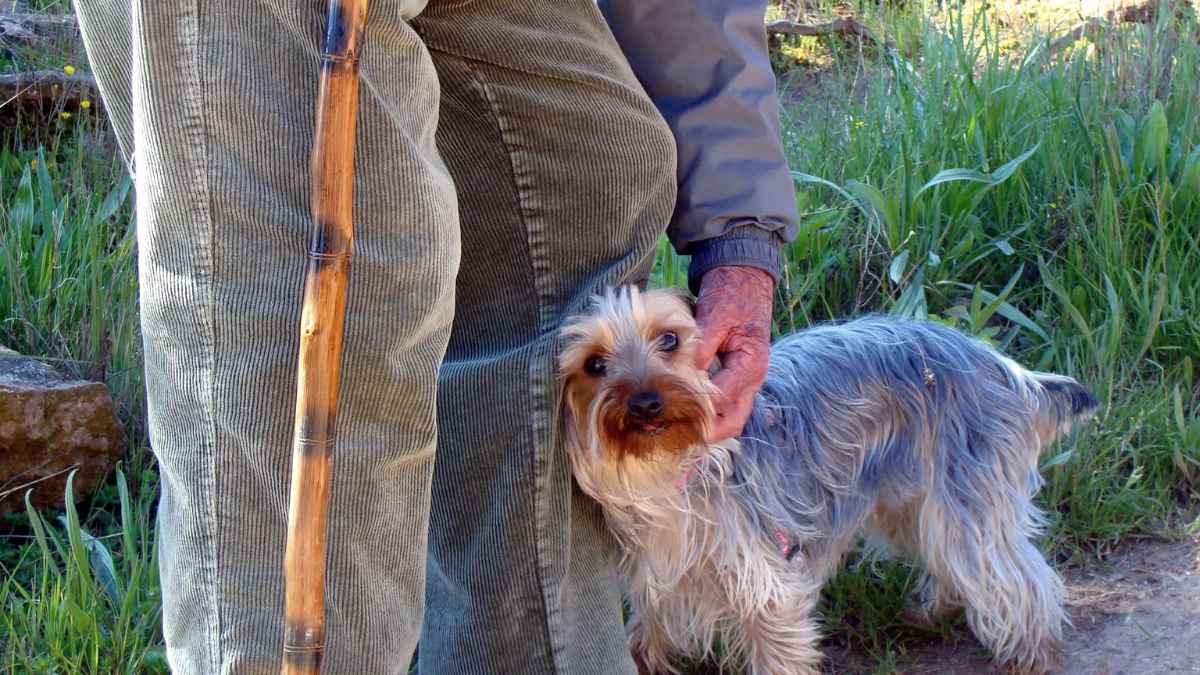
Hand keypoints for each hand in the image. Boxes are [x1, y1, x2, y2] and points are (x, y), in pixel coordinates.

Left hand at [692, 265, 773, 441]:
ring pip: (729, 416)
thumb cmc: (731, 294)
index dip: (700, 412)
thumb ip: (703, 344)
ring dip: (706, 427)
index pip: (724, 399)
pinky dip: (706, 413)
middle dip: (707, 434)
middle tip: (679, 441)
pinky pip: (722, 404)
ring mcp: (744, 379)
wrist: (743, 278)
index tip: (674, 420)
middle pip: (733, 420)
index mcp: (751, 364)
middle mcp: (751, 377)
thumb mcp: (715, 315)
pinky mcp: (734, 376)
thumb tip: (688, 369)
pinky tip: (683, 416)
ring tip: (677, 435)